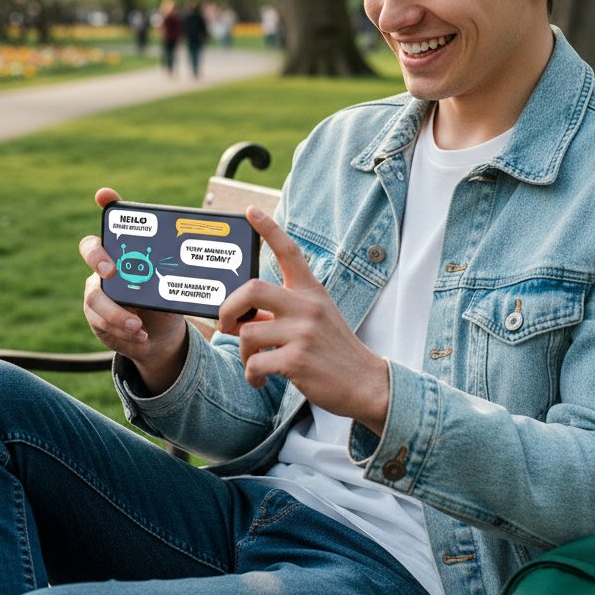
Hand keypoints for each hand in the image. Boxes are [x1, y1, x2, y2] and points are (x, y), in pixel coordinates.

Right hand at [80, 188, 187, 393]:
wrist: (159, 337)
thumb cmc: (167, 302)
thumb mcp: (177, 285)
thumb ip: (180, 271)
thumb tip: (210, 252)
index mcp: (129, 250)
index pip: (113, 220)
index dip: (107, 204)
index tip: (105, 196)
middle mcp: (107, 266)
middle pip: (90, 250)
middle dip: (98, 258)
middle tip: (112, 272)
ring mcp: (98, 291)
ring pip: (94, 297)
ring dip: (116, 313)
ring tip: (138, 326)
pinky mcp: (96, 317)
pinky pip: (101, 323)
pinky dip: (123, 333)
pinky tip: (141, 338)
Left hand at [218, 207, 390, 434]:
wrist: (367, 382)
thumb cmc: (335, 350)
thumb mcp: (317, 319)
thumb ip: (285, 311)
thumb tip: (246, 316)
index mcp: (312, 292)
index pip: (289, 251)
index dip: (268, 229)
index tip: (250, 212)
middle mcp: (307, 306)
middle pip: (251, 289)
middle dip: (229, 308)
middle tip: (228, 324)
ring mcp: (302, 333)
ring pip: (247, 333)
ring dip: (243, 353)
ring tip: (253, 363)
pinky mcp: (298, 360)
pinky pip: (255, 364)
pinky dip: (251, 375)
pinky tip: (260, 379)